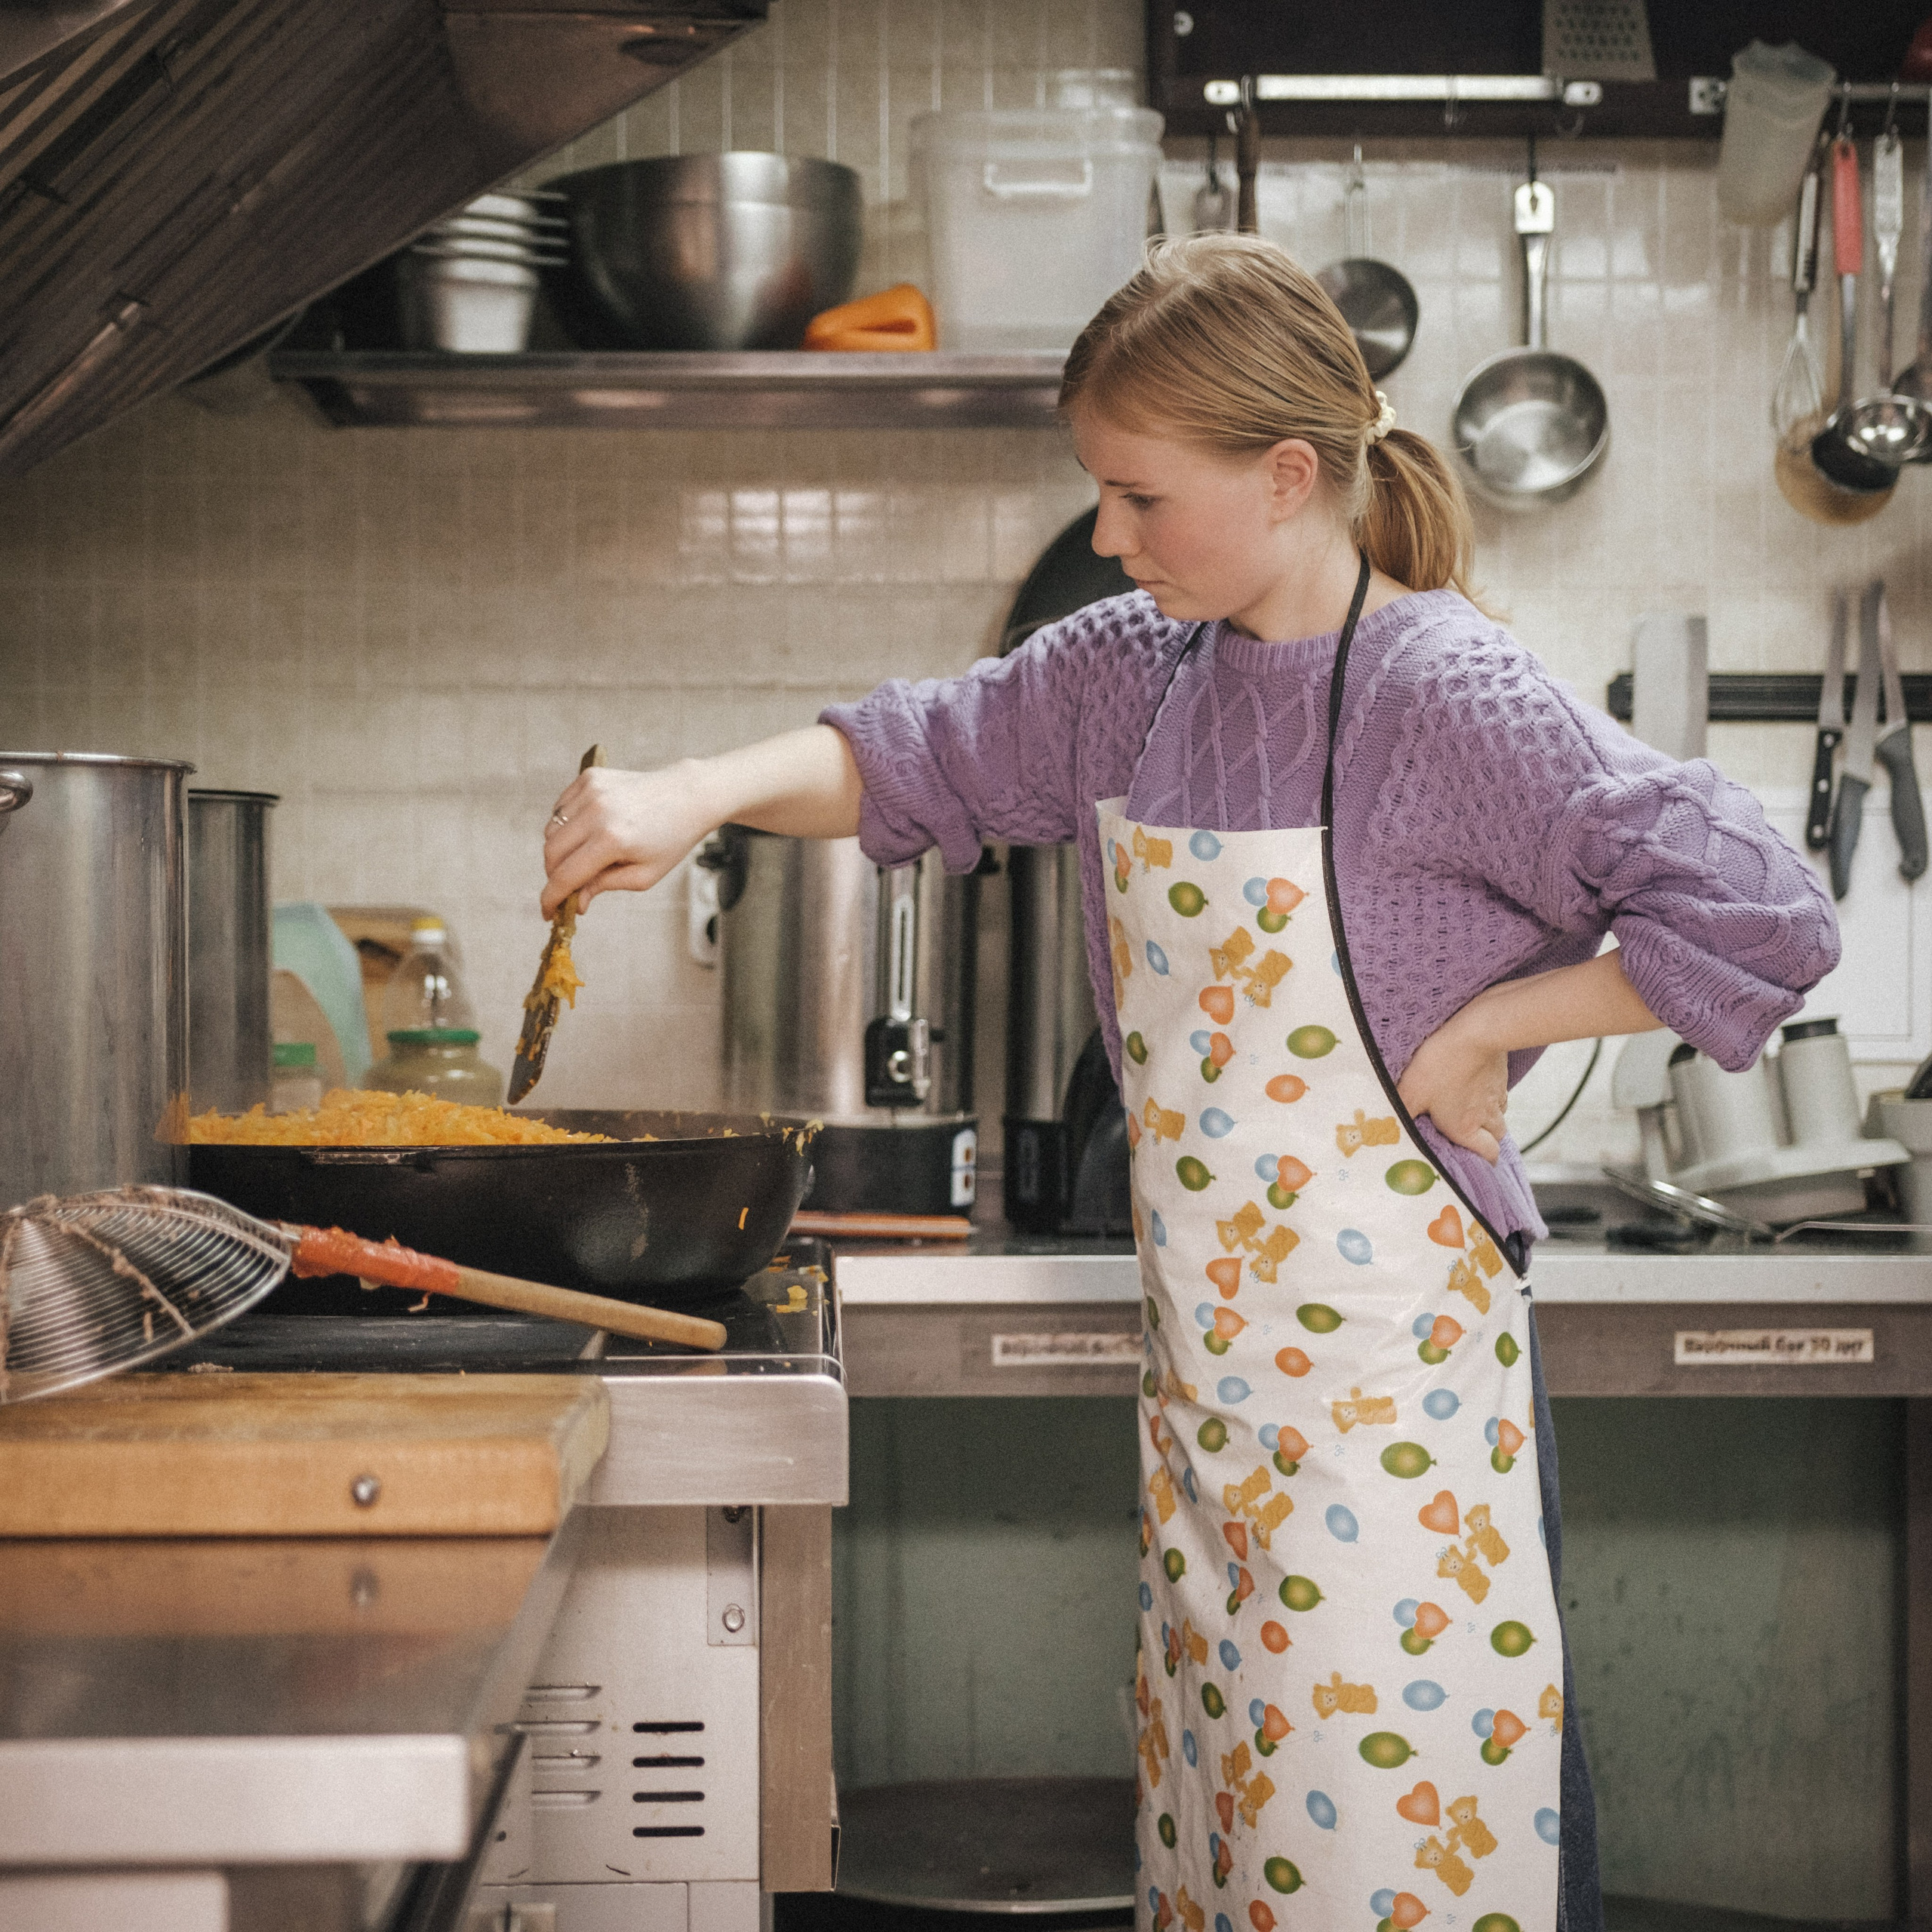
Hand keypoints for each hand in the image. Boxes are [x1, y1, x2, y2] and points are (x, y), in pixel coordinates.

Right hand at [541, 763, 713, 918]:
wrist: (688, 796)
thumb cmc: (671, 839)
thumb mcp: (644, 875)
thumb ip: (604, 886)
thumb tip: (576, 902)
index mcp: (612, 840)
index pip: (565, 875)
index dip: (551, 898)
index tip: (548, 913)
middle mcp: (597, 811)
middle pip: (551, 852)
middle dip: (554, 874)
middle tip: (569, 886)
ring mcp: (591, 790)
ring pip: (551, 829)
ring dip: (559, 849)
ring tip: (586, 856)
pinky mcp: (590, 777)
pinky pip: (560, 808)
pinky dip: (565, 825)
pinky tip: (588, 832)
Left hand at [1396, 1000, 1509, 1165]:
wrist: (1475, 1031)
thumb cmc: (1441, 1063)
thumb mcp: (1410, 1091)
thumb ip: (1400, 1112)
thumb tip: (1387, 1127)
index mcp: (1465, 1127)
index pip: (1488, 1154)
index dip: (1485, 1161)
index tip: (1477, 1162)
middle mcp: (1486, 1114)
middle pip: (1498, 1138)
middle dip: (1487, 1142)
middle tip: (1472, 1138)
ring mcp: (1497, 1093)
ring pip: (1500, 1115)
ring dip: (1489, 1118)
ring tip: (1472, 1113)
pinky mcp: (1501, 1074)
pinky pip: (1500, 1092)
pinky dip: (1491, 1095)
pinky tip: (1477, 1087)